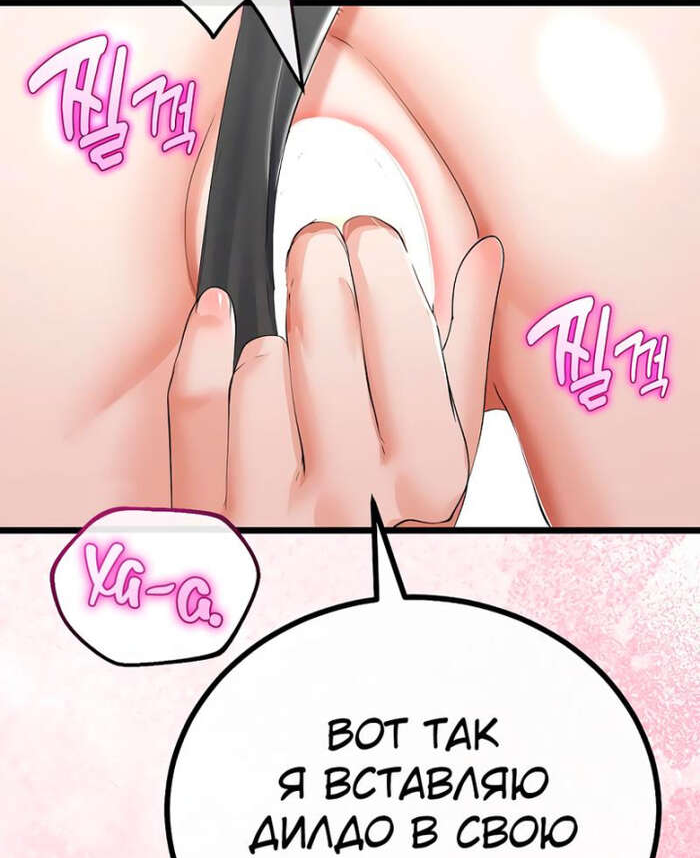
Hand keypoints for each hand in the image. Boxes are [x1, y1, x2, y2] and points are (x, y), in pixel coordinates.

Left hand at [168, 215, 502, 524]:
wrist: (324, 625)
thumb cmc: (387, 529)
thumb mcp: (448, 458)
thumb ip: (465, 356)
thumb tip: (484, 255)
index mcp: (432, 474)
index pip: (404, 330)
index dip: (379, 257)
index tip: (367, 232)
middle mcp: (357, 497)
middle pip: (326, 338)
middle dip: (317, 263)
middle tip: (317, 243)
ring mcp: (278, 512)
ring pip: (261, 368)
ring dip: (270, 318)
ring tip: (285, 308)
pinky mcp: (214, 518)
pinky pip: (198, 407)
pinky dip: (203, 344)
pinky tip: (220, 314)